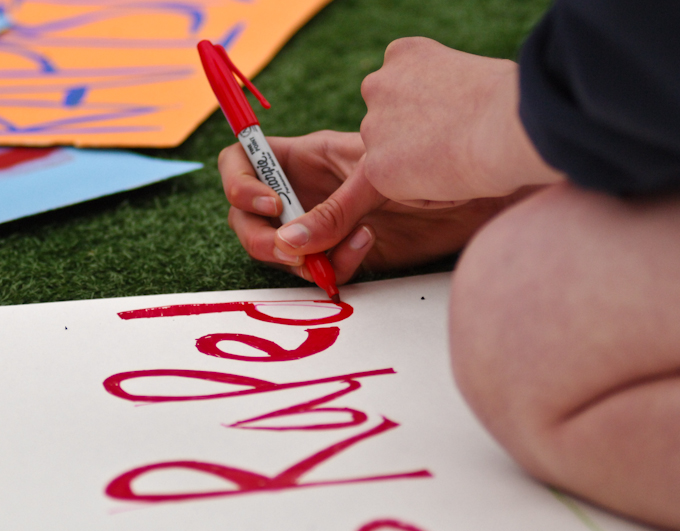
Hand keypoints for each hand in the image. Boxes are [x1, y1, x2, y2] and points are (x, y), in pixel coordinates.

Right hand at [219, 131, 532, 283]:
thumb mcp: (370, 175)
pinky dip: (335, 266)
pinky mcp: (341, 253)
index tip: (269, 203)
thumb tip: (287, 242)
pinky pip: (318, 271)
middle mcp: (303, 192)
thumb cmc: (429, 157)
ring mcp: (319, 225)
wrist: (476, 187)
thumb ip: (329, 208)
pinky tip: (368, 245)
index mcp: (302, 157)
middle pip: (246, 216)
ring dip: (300, 256)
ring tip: (347, 241)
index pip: (240, 163)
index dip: (238, 183)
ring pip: (278, 250)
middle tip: (292, 246)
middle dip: (260, 236)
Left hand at [359, 37, 563, 205]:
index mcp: (402, 54)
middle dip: (420, 138)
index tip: (465, 122)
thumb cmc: (511, 102)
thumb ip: (448, 89)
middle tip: (460, 149)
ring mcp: (372, 127)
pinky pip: (401, 190)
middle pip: (394, 123)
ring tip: (462, 166)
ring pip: (395, 158)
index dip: (438, 112)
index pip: (408, 91)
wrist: (506, 129)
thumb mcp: (472, 73)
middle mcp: (377, 86)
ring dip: (421, 167)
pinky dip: (427, 194)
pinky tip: (458, 184)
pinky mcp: (375, 167)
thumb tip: (455, 111)